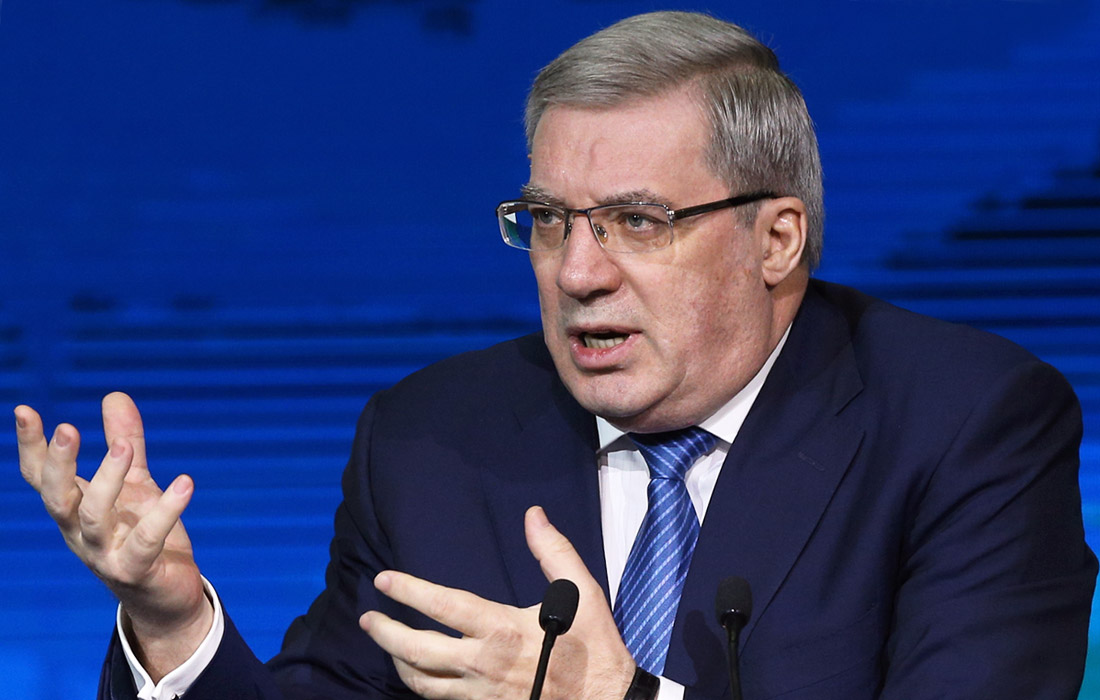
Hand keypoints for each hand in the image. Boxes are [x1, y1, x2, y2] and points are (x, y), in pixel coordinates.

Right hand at [15, 392, 211, 678]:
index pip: (42, 478)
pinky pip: (146, 541)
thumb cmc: (141, 534)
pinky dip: (165, 512)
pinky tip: (185, 483)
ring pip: (94, 517)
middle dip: (58, 464)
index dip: (31, 447)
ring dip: (107, 481)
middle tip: (67, 428)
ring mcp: (105, 555)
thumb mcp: (135, 484)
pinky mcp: (136, 571)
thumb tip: (114, 394)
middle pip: (57, 497)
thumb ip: (124, 441)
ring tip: (124, 446)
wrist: (165, 597)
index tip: (26, 410)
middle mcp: (81, 532)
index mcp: (75, 509)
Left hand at [360, 505, 634, 699]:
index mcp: (502, 629)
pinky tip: (417, 673)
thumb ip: (553, 551)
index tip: (383, 580)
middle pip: (417, 651)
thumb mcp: (580, 591)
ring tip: (385, 644)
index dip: (408, 591)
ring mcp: (481, 692)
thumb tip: (533, 515)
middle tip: (368, 617)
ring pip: (422, 682)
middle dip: (385, 633)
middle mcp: (483, 663)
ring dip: (397, 661)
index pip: (443, 606)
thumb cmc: (592, 645)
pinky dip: (421, 685)